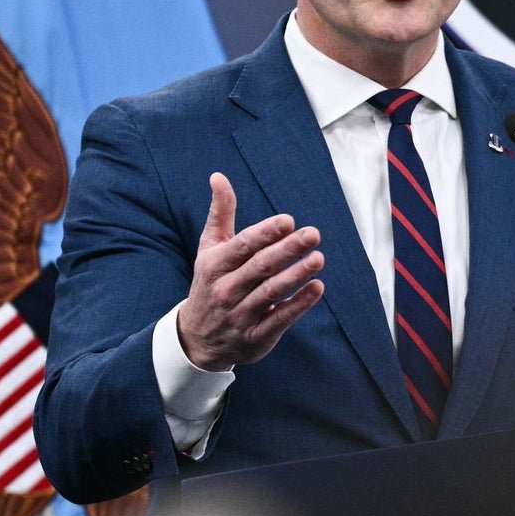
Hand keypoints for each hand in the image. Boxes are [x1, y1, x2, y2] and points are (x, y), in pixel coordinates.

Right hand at [176, 172, 324, 370]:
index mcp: (214, 265)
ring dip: (296, 276)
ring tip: (318, 258)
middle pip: (260, 267)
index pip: (243, 246)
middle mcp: (226, 290)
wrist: (196, 339)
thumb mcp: (209, 249)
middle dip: (287, 250)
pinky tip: (317, 288)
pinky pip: (279, 320)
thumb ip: (220, 213)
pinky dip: (298, 305)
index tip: (289, 221)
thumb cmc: (210, 283)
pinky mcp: (256, 337)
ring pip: (271, 293)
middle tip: (313, 234)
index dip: (266, 233)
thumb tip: (218, 176)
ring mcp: (240, 315)